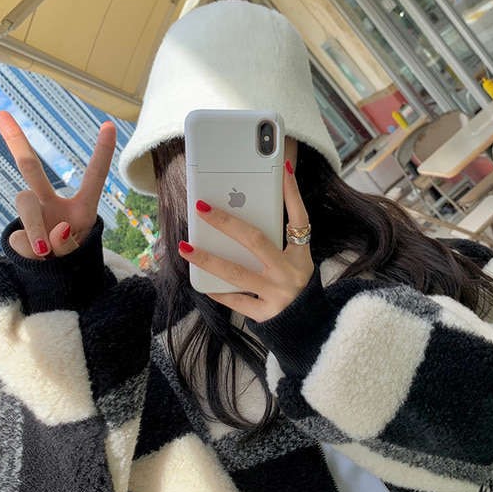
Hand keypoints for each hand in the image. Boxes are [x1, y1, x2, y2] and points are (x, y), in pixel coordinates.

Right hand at [0, 111, 116, 258]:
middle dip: (16, 141)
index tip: (109, 125)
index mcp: (81, 205)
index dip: (102, 152)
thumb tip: (53, 235)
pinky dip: (32, 251)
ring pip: (25, 206)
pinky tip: (38, 255)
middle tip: (0, 112)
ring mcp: (32, 215)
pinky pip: (21, 239)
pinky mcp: (17, 233)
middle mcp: (53, 202)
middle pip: (30, 169)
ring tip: (47, 251)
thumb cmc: (72, 253)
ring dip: (37, 231)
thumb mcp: (79, 251)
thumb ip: (68, 244)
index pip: (94, 176)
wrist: (53, 271)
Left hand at [178, 160, 313, 321]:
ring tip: (185, 247)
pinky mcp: (265, 314)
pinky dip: (217, 290)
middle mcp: (289, 272)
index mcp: (300, 255)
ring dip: (208, 259)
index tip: (283, 167)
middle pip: (255, 241)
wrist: (307, 324)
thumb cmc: (294, 283)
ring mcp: (277, 294)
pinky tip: (200, 281)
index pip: (298, 218)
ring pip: (237, 273)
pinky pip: (235, 300)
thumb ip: (280, 237)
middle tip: (202, 207)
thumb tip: (253, 208)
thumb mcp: (298, 259)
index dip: (292, 193)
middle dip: (227, 222)